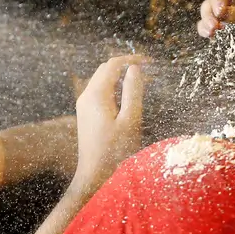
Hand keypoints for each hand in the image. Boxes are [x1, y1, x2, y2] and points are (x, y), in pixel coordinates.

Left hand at [74, 56, 146, 187]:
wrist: (94, 174)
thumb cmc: (116, 151)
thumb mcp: (130, 120)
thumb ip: (133, 92)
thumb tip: (135, 68)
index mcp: (96, 95)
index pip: (113, 64)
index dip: (132, 59)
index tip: (151, 62)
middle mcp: (86, 96)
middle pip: (105, 70)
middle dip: (126, 66)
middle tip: (150, 72)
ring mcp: (84, 105)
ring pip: (102, 80)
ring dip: (121, 77)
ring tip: (143, 83)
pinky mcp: (86, 114)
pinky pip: (100, 92)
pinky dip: (114, 88)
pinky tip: (128, 97)